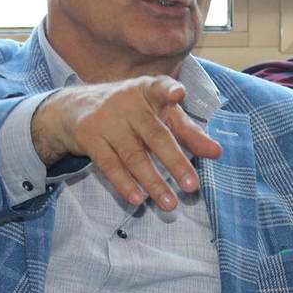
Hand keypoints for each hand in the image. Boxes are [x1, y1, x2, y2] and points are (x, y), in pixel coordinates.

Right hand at [31, 76, 221, 210]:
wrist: (76, 106)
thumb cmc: (132, 111)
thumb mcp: (160, 113)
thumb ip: (189, 132)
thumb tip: (216, 152)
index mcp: (149, 91)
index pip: (160, 88)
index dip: (169, 90)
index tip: (178, 94)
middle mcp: (128, 103)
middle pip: (155, 135)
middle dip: (176, 162)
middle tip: (193, 186)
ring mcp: (107, 120)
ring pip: (134, 155)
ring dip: (153, 182)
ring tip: (170, 204)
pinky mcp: (89, 137)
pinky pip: (109, 165)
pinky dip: (124, 184)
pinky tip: (138, 199)